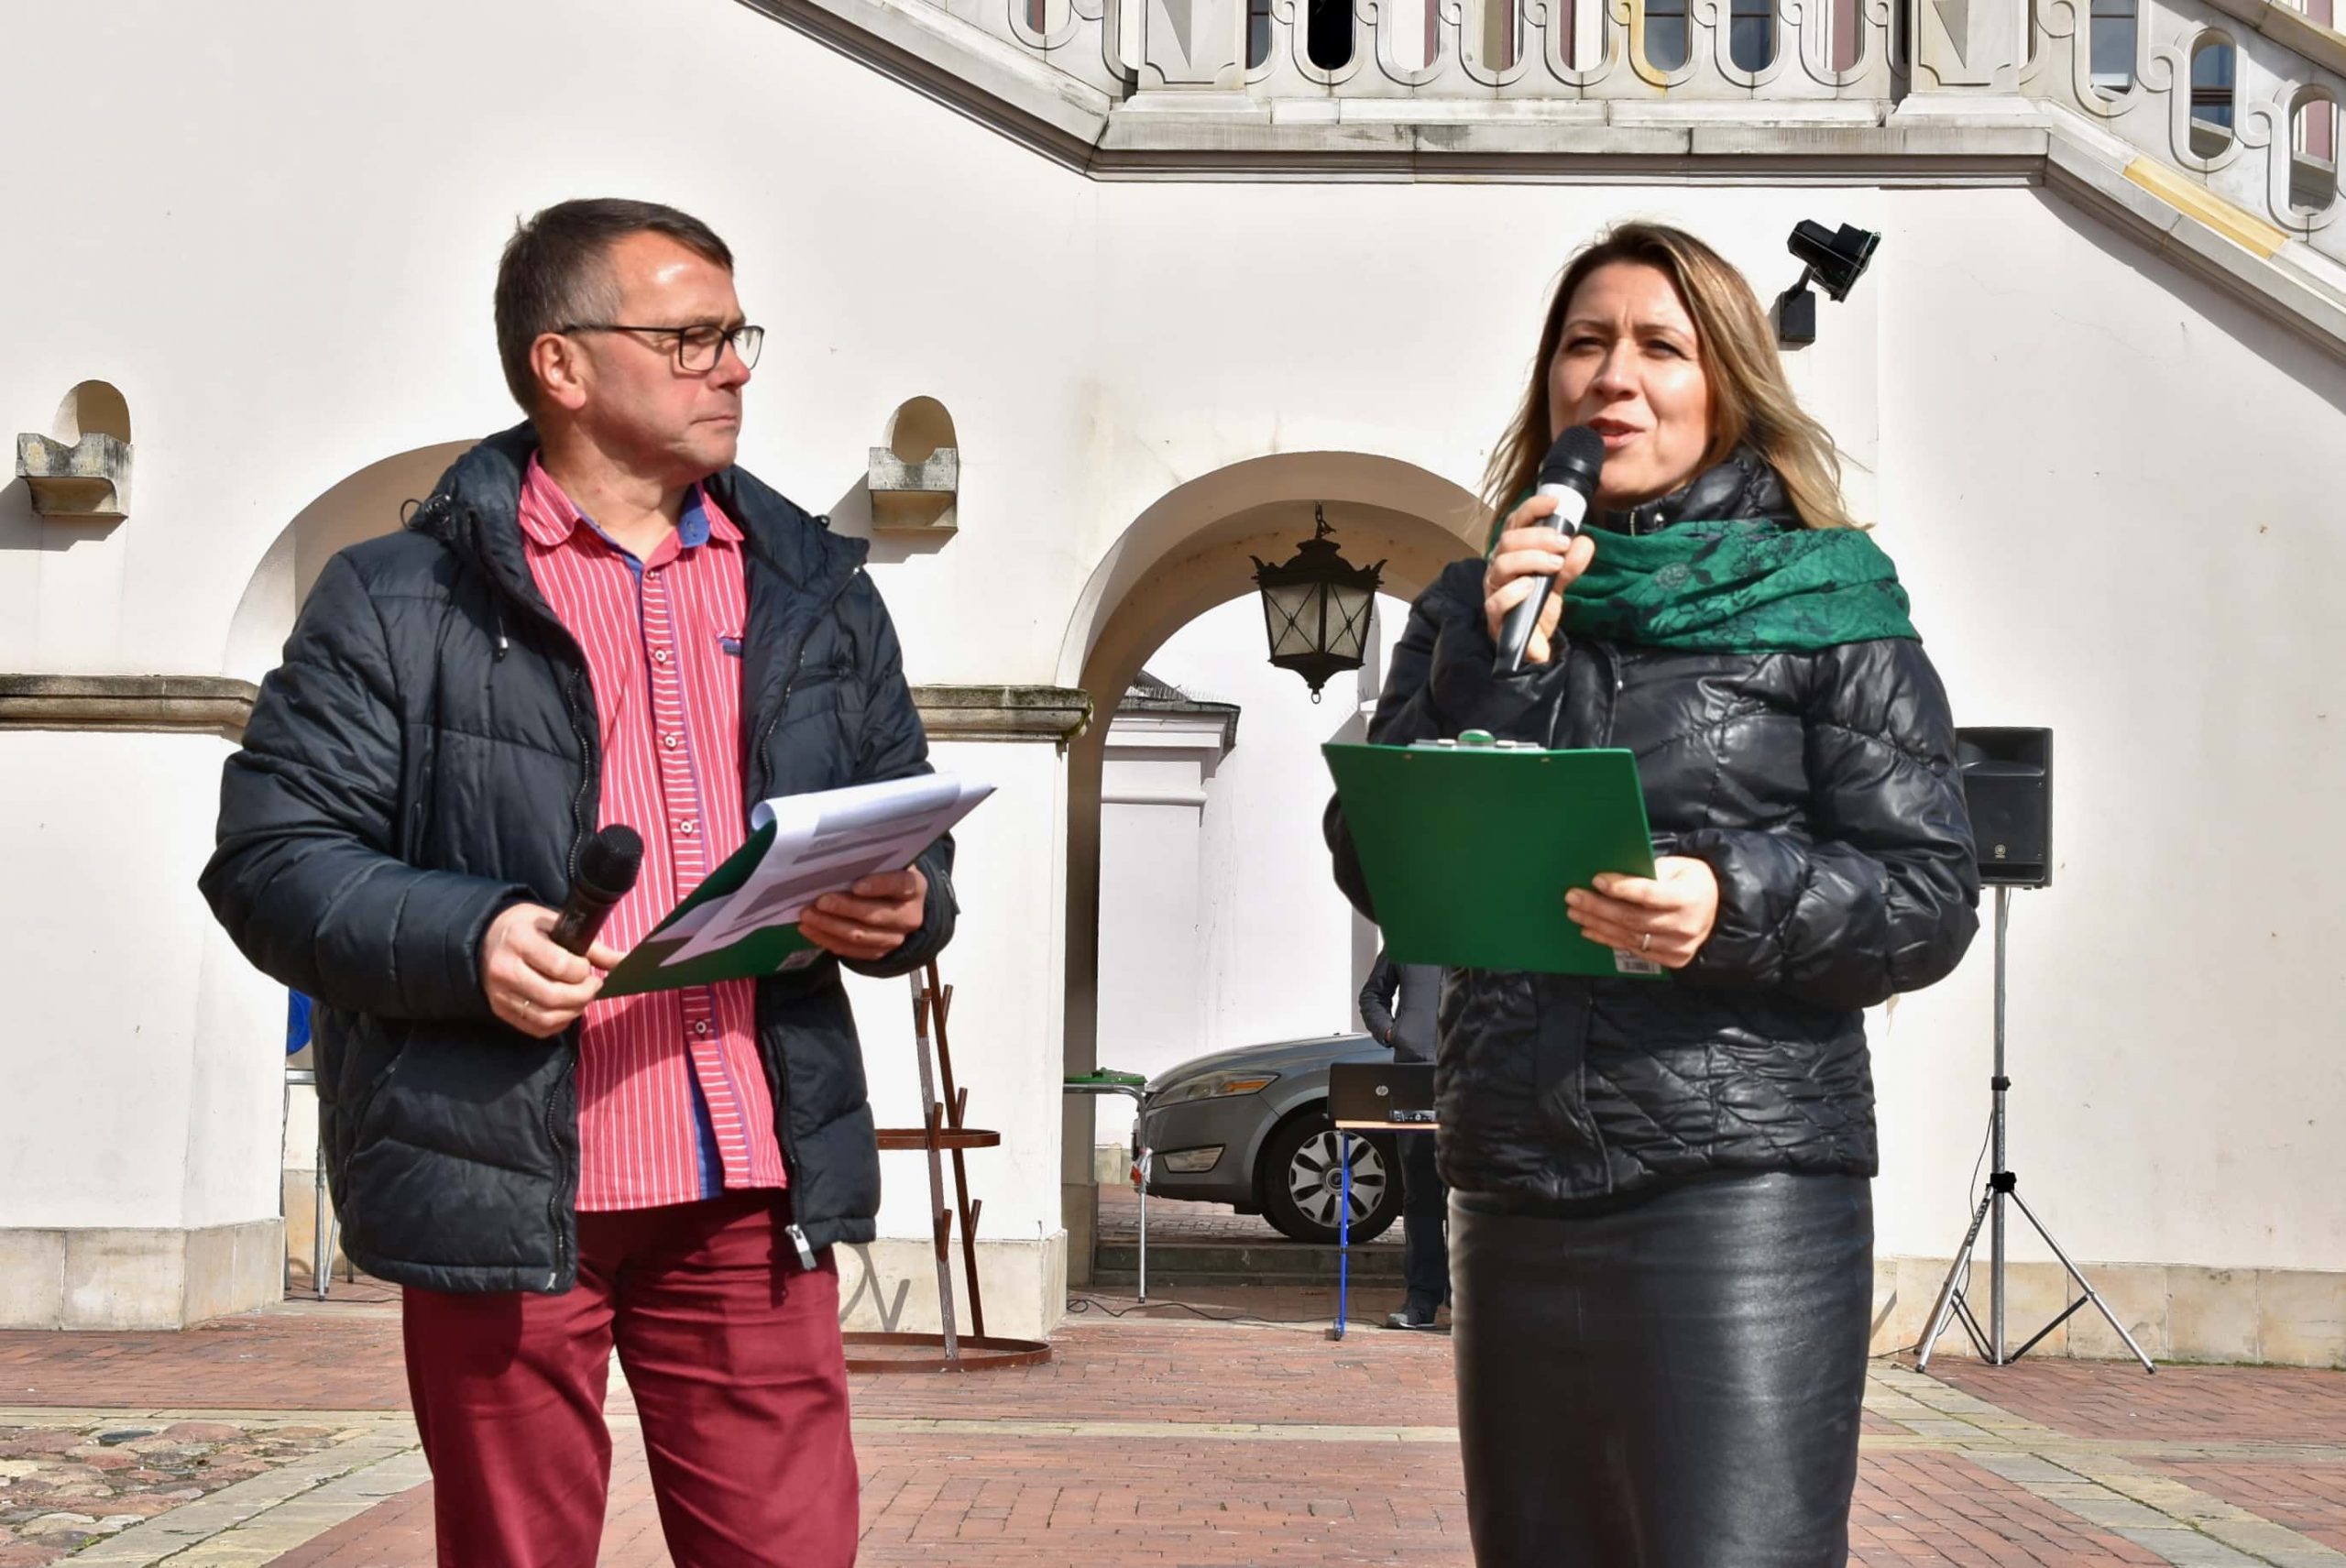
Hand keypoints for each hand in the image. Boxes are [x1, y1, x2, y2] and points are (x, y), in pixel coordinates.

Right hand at [481, 904, 622, 1037]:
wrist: (484, 939)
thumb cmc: (527, 928)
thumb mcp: (556, 924)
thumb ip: (592, 946)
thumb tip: (625, 962)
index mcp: (519, 941)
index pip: (561, 966)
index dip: (583, 971)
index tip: (586, 966)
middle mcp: (505, 970)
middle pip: (554, 997)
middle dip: (584, 995)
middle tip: (592, 986)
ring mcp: (500, 994)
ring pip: (546, 1017)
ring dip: (574, 1011)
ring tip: (581, 997)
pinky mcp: (500, 1010)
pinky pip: (536, 1028)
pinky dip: (559, 1023)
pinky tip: (566, 1008)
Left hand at [800, 867, 928, 961]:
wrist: (899, 905)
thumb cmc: (885, 877)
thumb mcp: (885, 865)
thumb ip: (868, 864)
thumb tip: (833, 861)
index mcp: (914, 887)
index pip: (901, 885)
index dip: (879, 886)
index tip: (856, 886)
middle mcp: (909, 916)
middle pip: (875, 915)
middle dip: (844, 908)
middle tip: (820, 901)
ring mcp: (895, 938)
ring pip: (860, 936)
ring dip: (830, 926)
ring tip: (807, 916)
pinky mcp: (879, 952)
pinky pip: (851, 950)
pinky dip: (827, 940)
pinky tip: (810, 929)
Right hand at [1484, 493, 1597, 667]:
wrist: (1535, 643)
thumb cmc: (1540, 606)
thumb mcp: (1561, 580)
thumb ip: (1571, 562)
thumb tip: (1584, 542)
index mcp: (1513, 553)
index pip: (1516, 523)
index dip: (1533, 508)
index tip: (1556, 503)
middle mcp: (1499, 568)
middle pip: (1508, 540)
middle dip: (1538, 537)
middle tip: (1563, 543)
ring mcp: (1494, 591)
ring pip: (1501, 565)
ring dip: (1531, 559)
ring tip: (1555, 564)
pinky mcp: (1495, 617)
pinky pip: (1496, 601)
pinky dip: (1514, 592)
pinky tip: (1531, 586)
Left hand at [1564, 857, 1719, 969]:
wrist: (1717, 908)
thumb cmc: (1689, 881)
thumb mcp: (1676, 866)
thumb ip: (1648, 872)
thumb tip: (1608, 878)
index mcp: (1689, 897)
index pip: (1649, 894)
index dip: (1621, 888)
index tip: (1596, 880)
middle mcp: (1686, 926)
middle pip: (1633, 918)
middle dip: (1598, 907)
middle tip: (1573, 897)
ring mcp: (1680, 947)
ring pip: (1630, 937)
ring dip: (1598, 925)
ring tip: (1575, 913)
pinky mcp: (1673, 960)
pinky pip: (1634, 951)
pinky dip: (1609, 940)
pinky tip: (1590, 929)